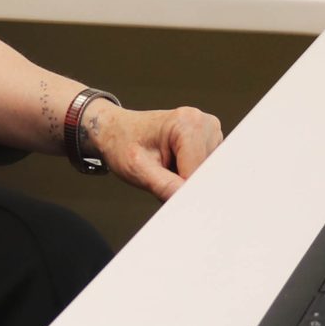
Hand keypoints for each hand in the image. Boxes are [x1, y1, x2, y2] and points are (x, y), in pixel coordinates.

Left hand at [83, 101, 223, 199]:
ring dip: (188, 180)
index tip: (166, 195)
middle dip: (186, 185)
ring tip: (167, 168)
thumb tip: (191, 203)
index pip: (199, 173)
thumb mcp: (138, 170)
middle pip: (206, 173)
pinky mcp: (209, 139)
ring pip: (208, 174)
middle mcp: (203, 122)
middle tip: (161, 178)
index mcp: (188, 123)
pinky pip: (206, 168)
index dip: (184, 192)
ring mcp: (208, 130)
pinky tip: (175, 166)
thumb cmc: (122, 143)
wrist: (116, 130)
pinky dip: (191, 174)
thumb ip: (166, 187)